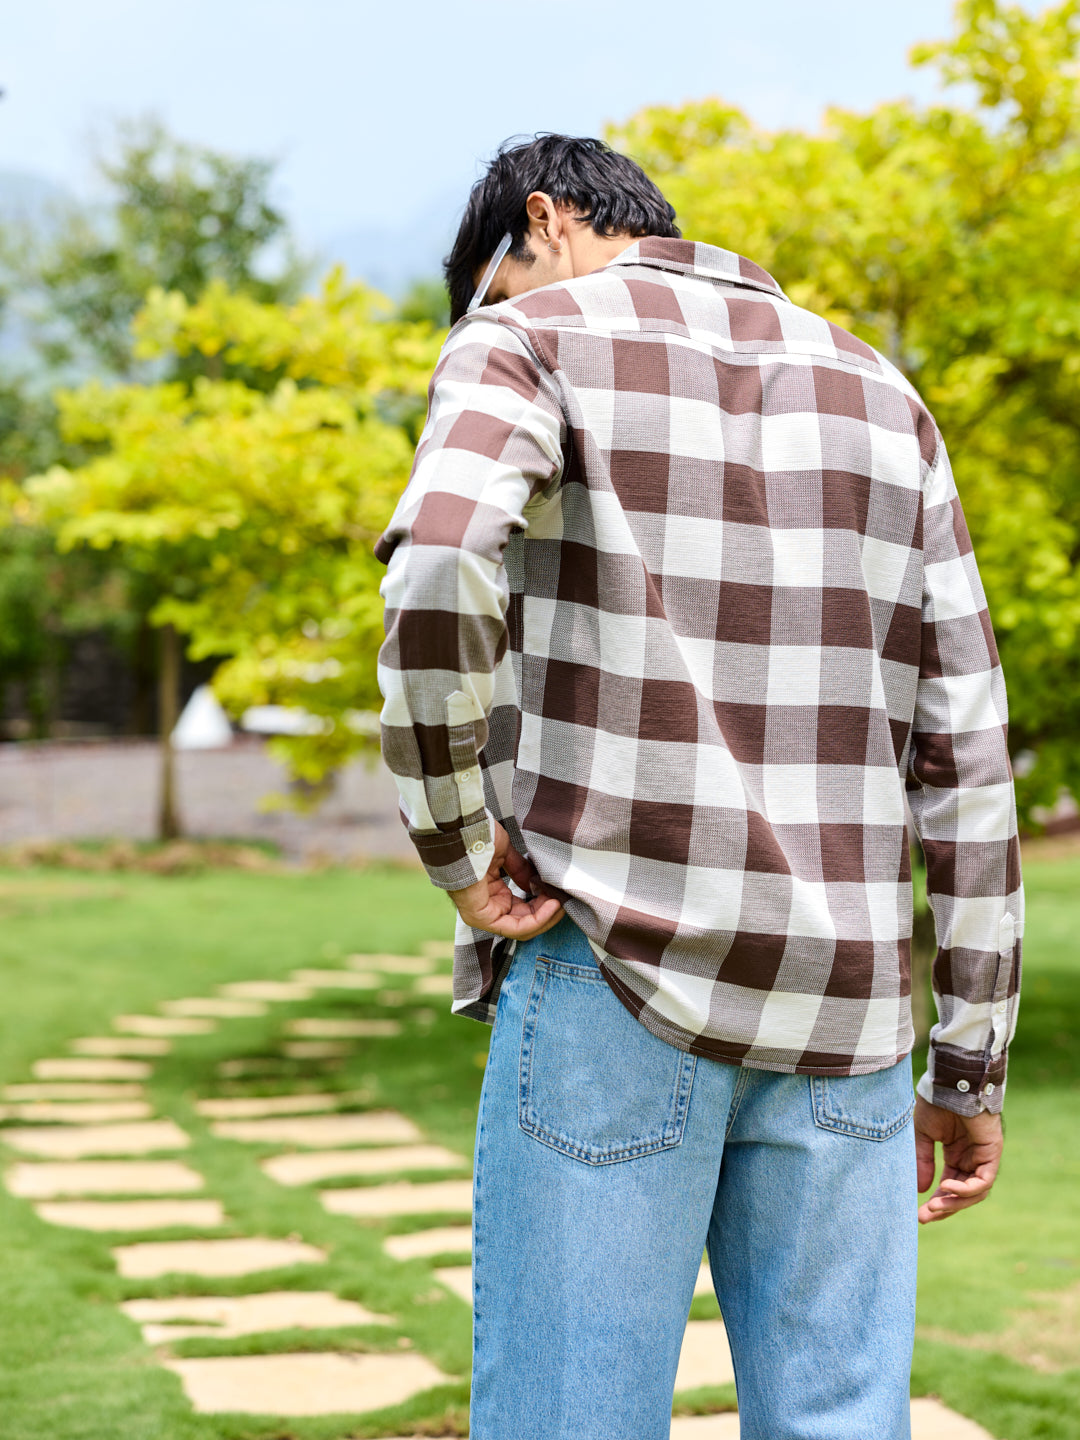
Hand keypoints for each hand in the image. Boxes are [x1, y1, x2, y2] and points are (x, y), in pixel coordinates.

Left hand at [448, 821, 564, 939]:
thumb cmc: (477, 837)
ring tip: (561, 902)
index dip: (543, 904)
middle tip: (564, 900)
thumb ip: (519, 870)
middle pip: (524, 921)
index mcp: (490, 893)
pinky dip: (538, 919)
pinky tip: (553, 904)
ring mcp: (483, 915)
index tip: (558, 893)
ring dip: (546, 916)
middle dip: (547, 912)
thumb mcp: (504, 853)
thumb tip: (534, 883)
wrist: (462, 832)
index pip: (522, 909)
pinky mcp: (482, 918)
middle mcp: (487, 908)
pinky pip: (516, 927)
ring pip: (522, 927)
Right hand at [914, 1094, 1003, 1223]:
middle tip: (923, 1218)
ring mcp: (983, 1157)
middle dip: (943, 1208)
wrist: (951, 1082)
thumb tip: (920, 1189)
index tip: (918, 1214)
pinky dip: (966, 1188)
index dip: (935, 1201)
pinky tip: (946, 1186)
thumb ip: (922, 1161)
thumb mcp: (923, 1135)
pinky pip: (983, 1180)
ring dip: (954, 1203)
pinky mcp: (992, 1153)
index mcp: (956, 1155)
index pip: (949, 1187)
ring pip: (974, 1193)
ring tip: (933, 1206)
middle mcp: (971, 1159)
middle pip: (962, 1195)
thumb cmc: (937, 1102)